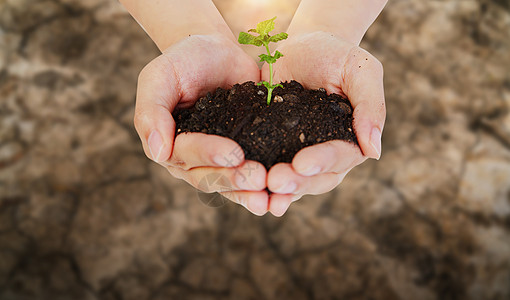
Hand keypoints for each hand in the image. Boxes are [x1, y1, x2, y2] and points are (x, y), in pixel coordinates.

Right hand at [134, 34, 268, 215]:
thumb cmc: (184, 60)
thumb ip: (151, 111)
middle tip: (259, 178)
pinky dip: (267, 188)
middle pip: (210, 177)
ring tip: (270, 196)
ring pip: (232, 184)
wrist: (218, 51)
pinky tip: (284, 195)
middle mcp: (194, 159)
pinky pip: (254, 176)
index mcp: (170, 144)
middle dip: (235, 179)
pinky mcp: (247, 154)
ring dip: (250, 193)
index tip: (233, 154)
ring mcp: (220, 160)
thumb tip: (158, 153)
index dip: (210, 156)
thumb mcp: (160, 76)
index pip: (187, 156)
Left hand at [261, 31, 385, 215]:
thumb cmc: (335, 54)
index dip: (322, 162)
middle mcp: (326, 154)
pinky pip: (268, 169)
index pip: (341, 157)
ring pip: (293, 182)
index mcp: (350, 139)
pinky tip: (244, 189)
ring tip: (260, 191)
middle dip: (296, 182)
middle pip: (316, 178)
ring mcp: (298, 154)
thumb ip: (371, 105)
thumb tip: (374, 151)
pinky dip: (258, 183)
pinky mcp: (273, 148)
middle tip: (275, 181)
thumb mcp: (360, 69)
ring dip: (277, 191)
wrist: (300, 46)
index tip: (301, 163)